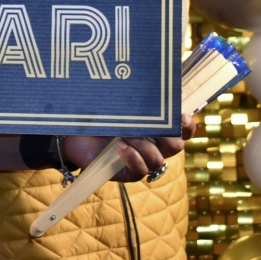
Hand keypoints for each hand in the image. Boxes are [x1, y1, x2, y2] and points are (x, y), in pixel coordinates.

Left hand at [61, 114, 193, 182]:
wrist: (73, 135)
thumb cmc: (98, 118)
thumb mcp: (117, 107)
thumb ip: (135, 102)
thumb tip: (146, 86)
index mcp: (156, 130)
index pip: (183, 131)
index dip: (187, 126)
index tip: (181, 116)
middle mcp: (153, 147)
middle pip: (176, 147)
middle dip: (166, 137)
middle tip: (152, 127)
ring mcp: (141, 161)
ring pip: (158, 160)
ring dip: (144, 146)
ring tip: (125, 135)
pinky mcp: (126, 173)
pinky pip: (141, 172)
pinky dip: (133, 158)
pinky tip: (120, 146)